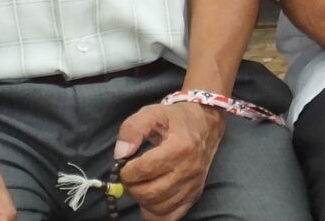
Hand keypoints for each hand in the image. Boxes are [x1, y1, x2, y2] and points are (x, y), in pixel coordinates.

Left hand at [115, 102, 225, 220]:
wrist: (205, 125)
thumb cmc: (175, 118)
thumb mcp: (151, 113)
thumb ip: (132, 129)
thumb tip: (119, 154)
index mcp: (179, 147)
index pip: (145, 170)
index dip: (126, 171)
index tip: (122, 165)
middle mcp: (188, 170)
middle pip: (151, 193)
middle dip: (131, 187)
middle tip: (128, 177)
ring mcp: (192, 186)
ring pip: (159, 207)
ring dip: (141, 200)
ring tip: (139, 185)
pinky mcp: (194, 195)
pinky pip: (171, 216)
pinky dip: (155, 212)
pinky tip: (150, 199)